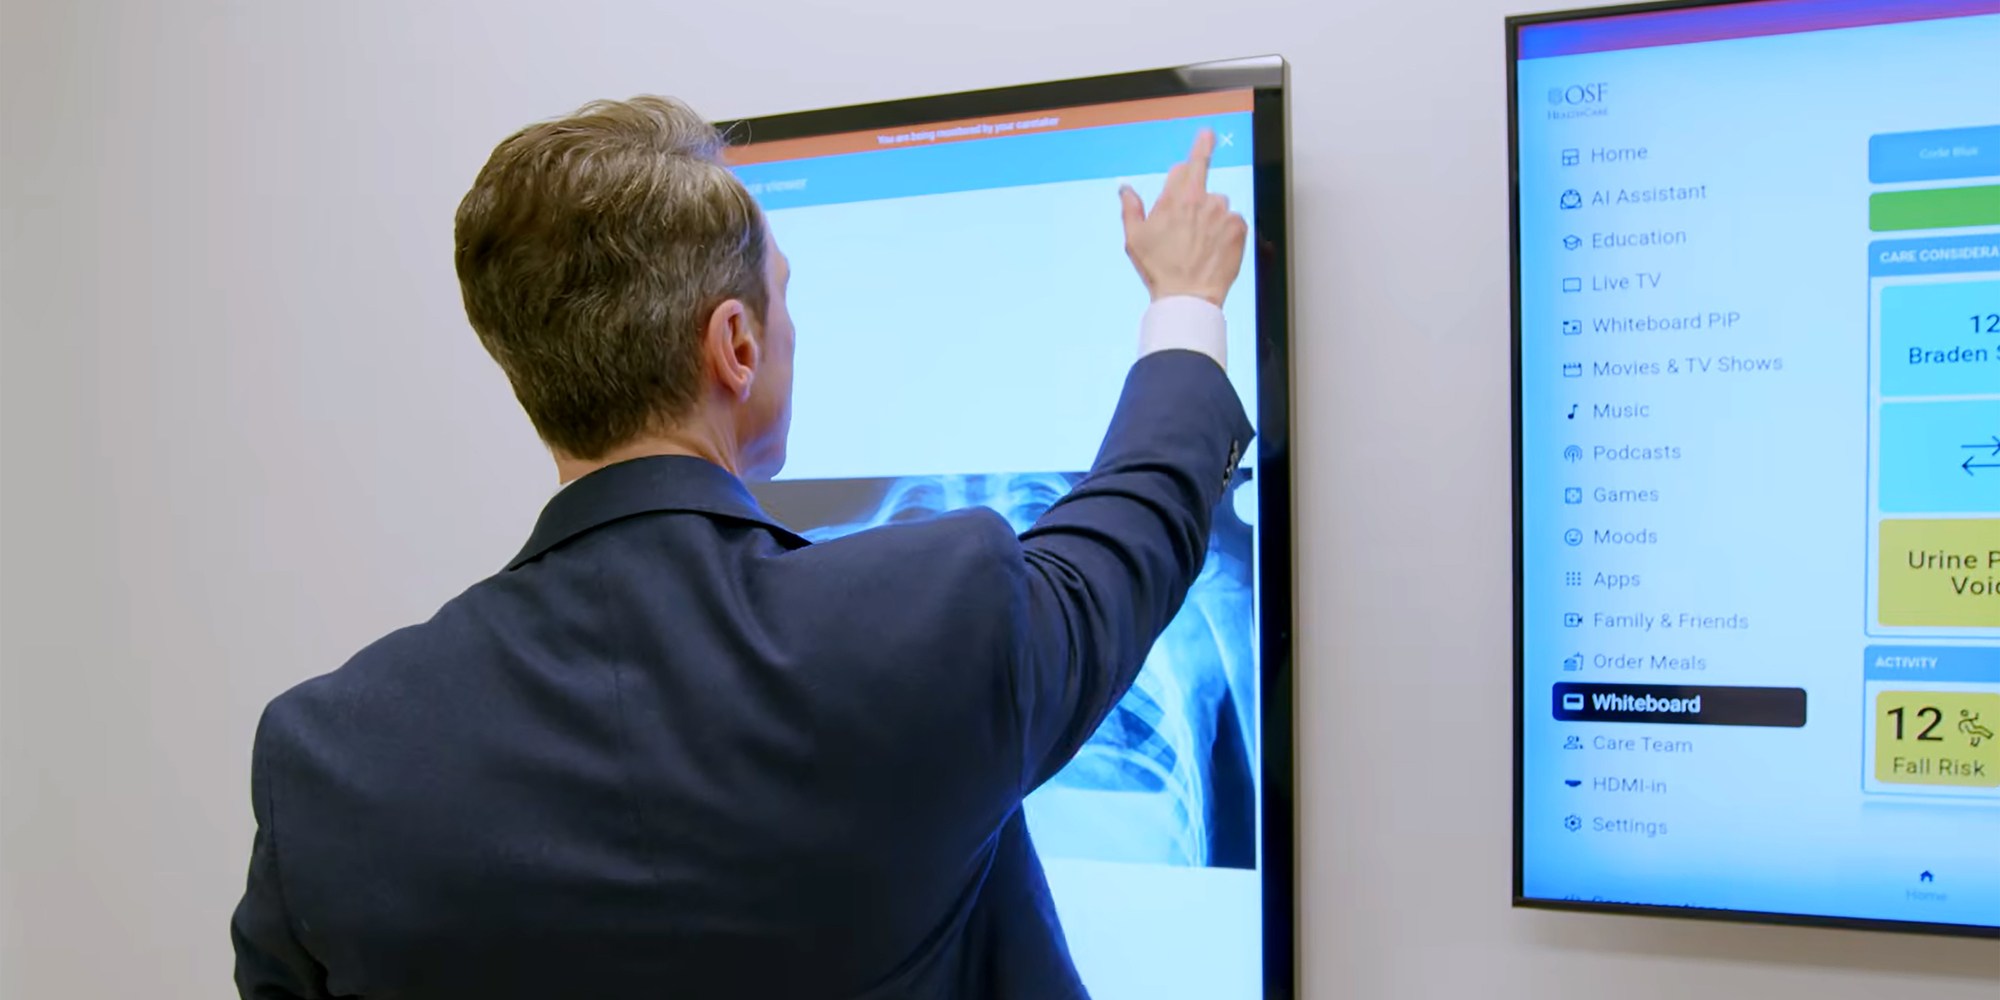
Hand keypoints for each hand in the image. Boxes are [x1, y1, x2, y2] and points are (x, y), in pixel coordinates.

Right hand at [1119, 130, 1247, 307]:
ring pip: (1219, 205)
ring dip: (1212, 217)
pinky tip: (1214, 249)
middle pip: (1202, 185)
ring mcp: (1223, 213)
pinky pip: (1234, 221)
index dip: (1195, 154)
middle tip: (1192, 215)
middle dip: (1198, 197)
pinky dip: (1226, 232)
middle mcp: (1201, 199)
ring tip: (1201, 243)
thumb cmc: (1160, 269)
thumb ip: (1131, 207)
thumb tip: (1125, 189)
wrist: (1188, 296)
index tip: (1207, 135)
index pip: (1188, 163)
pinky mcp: (1239, 227)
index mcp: (1175, 198)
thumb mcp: (1134, 238)